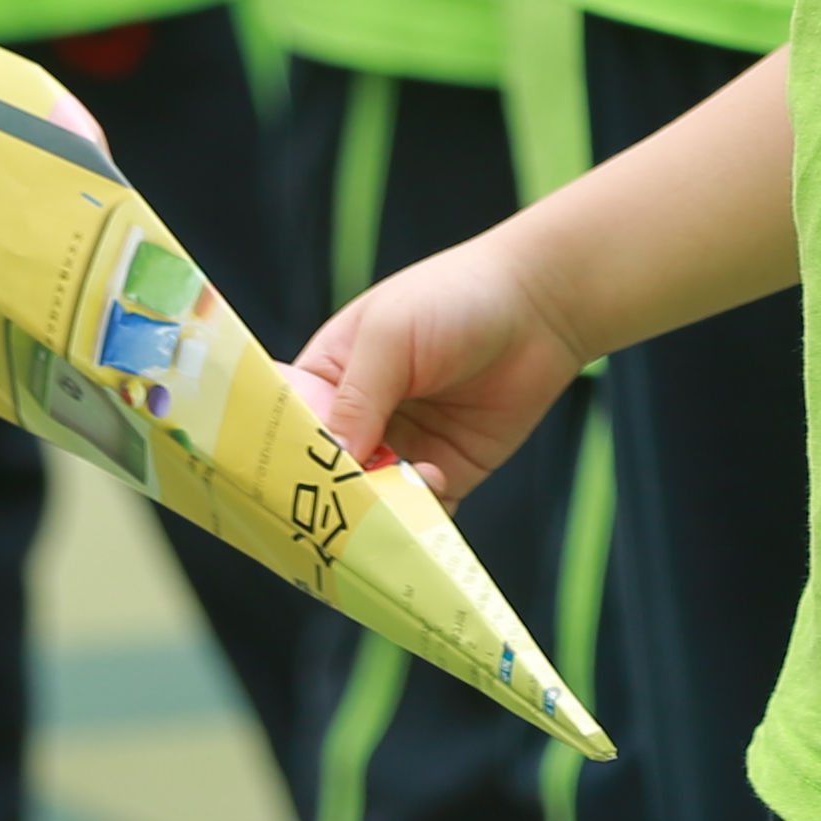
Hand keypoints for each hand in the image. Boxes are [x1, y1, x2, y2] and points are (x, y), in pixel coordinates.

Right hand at [295, 232, 587, 506]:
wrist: (541, 307)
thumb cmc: (456, 298)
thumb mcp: (392, 334)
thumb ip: (358, 396)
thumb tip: (334, 461)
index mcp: (328, 378)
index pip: (288, 428)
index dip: (280, 458)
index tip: (281, 486)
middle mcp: (358, 421)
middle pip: (325, 477)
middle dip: (330, 497)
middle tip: (338, 510)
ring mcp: (400, 452)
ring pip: (371, 504)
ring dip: (378, 513)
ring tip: (396, 499)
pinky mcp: (444, 473)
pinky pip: (420, 515)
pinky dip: (419, 522)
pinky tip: (432, 495)